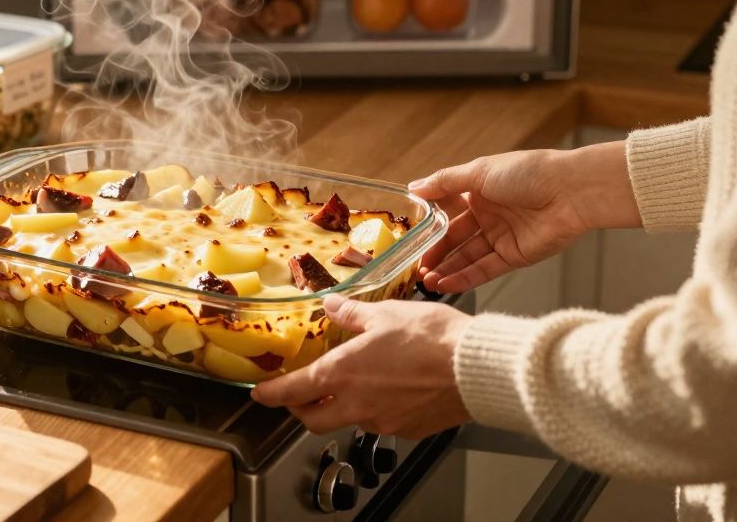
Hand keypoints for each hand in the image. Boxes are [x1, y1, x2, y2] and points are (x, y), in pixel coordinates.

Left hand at [250, 294, 471, 438]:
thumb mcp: (386, 314)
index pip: (292, 391)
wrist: (475, 368)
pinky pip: (382, 422)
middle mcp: (356, 404)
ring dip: (344, 406)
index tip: (260, 394)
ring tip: (358, 381)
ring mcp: (382, 422)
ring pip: (349, 420)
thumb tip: (332, 306)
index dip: (271, 394)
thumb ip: (352, 314)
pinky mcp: (408, 430)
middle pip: (313, 419)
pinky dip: (378, 408)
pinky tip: (393, 389)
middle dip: (300, 410)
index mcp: (343, 373)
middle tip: (299, 396)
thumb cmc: (433, 338)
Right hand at [407, 142, 639, 293]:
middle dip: (435, 254)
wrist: (571, 192)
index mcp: (479, 191)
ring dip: (446, 269)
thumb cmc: (529, 173)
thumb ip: (444, 182)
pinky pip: (484, 270)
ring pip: (467, 257)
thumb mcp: (479, 171)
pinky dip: (464, 277)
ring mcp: (501, 237)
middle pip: (455, 238)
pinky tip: (445, 283)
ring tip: (425, 281)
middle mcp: (489, 215)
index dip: (429, 226)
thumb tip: (413, 187)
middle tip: (414, 267)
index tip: (409, 239)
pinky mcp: (515, 256)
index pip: (447, 212)